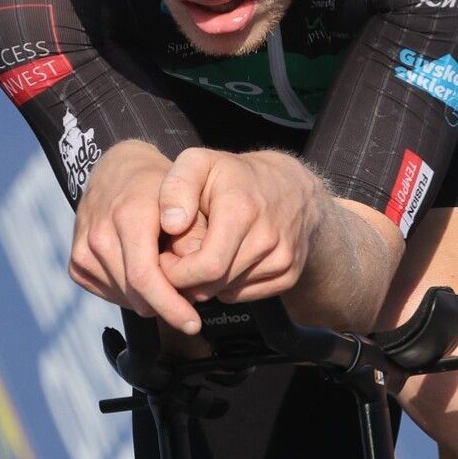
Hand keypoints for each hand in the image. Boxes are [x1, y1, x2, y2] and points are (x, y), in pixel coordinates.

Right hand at [68, 140, 203, 333]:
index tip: (193, 323)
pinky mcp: (77, 265)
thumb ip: (195, 238)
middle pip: (136, 295)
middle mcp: (99, 235)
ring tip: (163, 270)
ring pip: (127, 299)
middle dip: (166, 304)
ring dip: (151, 297)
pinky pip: (113, 294)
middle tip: (188, 296)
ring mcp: (83, 251)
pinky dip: (133, 292)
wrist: (117, 171)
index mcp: (127, 216)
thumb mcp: (189, 202)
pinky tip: (142, 269)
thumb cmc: (160, 187)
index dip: (171, 306)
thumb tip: (195, 280)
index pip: (145, 277)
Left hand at [157, 149, 323, 302]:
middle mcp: (267, 239)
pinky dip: (228, 285)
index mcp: (241, 212)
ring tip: (203, 253)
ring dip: (207, 281)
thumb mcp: (198, 162)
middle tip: (178, 258)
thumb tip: (171, 224)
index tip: (164, 259)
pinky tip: (226, 261)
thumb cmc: (235, 175)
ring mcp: (282, 260)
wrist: (293, 187)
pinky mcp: (290, 276)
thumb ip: (176, 187)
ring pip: (227, 291)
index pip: (206, 266)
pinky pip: (244, 295)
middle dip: (187, 278)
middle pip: (214, 283)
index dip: (177, 272)